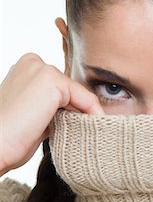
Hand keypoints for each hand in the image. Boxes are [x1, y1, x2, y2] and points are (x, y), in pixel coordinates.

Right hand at [0, 53, 104, 174]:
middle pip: (70, 88)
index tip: (84, 125)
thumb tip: (76, 112)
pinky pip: (85, 98)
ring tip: (88, 132)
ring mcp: (41, 69)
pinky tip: (93, 127)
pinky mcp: (51, 80)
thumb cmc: (10, 139)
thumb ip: (51, 108)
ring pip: (78, 93)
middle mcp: (32, 63)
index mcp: (25, 69)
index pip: (60, 88)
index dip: (73, 109)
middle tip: (89, 130)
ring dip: (85, 113)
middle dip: (79, 110)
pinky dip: (93, 114)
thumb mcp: (34, 116)